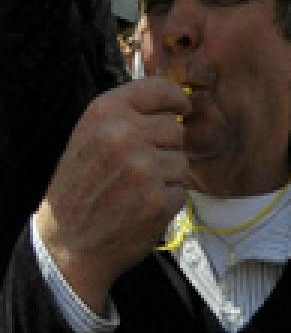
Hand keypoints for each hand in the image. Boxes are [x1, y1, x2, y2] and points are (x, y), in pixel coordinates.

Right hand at [34, 78, 189, 312]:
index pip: (160, 89)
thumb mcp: (91, 137)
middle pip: (175, 129)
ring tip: (132, 189)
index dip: (176, 99)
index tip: (181, 107)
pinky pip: (181, 190)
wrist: (67, 243)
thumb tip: (175, 100)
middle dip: (164, 147)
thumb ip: (128, 116)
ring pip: (181, 161)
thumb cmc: (81, 187)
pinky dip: (166, 200)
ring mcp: (143, 168)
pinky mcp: (158, 199)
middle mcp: (124, 136)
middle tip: (134, 168)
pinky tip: (138, 208)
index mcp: (104, 113)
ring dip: (166, 176)